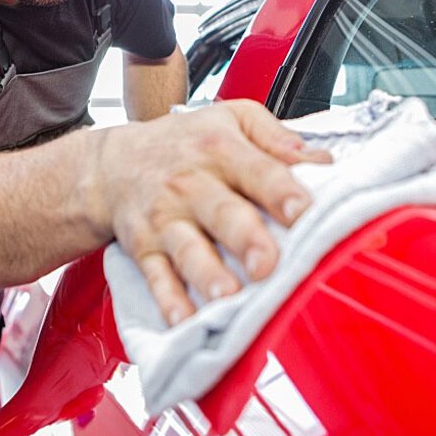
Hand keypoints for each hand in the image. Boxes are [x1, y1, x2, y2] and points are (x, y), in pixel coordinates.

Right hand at [97, 100, 331, 324]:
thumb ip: (277, 137)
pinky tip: (185, 318)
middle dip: (245, 238)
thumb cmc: (184, 141)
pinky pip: (156, 276)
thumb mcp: (232, 117)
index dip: (280, 191)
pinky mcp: (145, 248)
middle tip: (267, 263)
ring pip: (187, 248)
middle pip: (222, 212)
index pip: (257, 169)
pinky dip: (169, 299)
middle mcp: (191, 184)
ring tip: (227, 294)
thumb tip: (322, 162)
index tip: (303, 210)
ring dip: (207, 273)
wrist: (113, 163)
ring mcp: (165, 219)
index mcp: (220, 148)